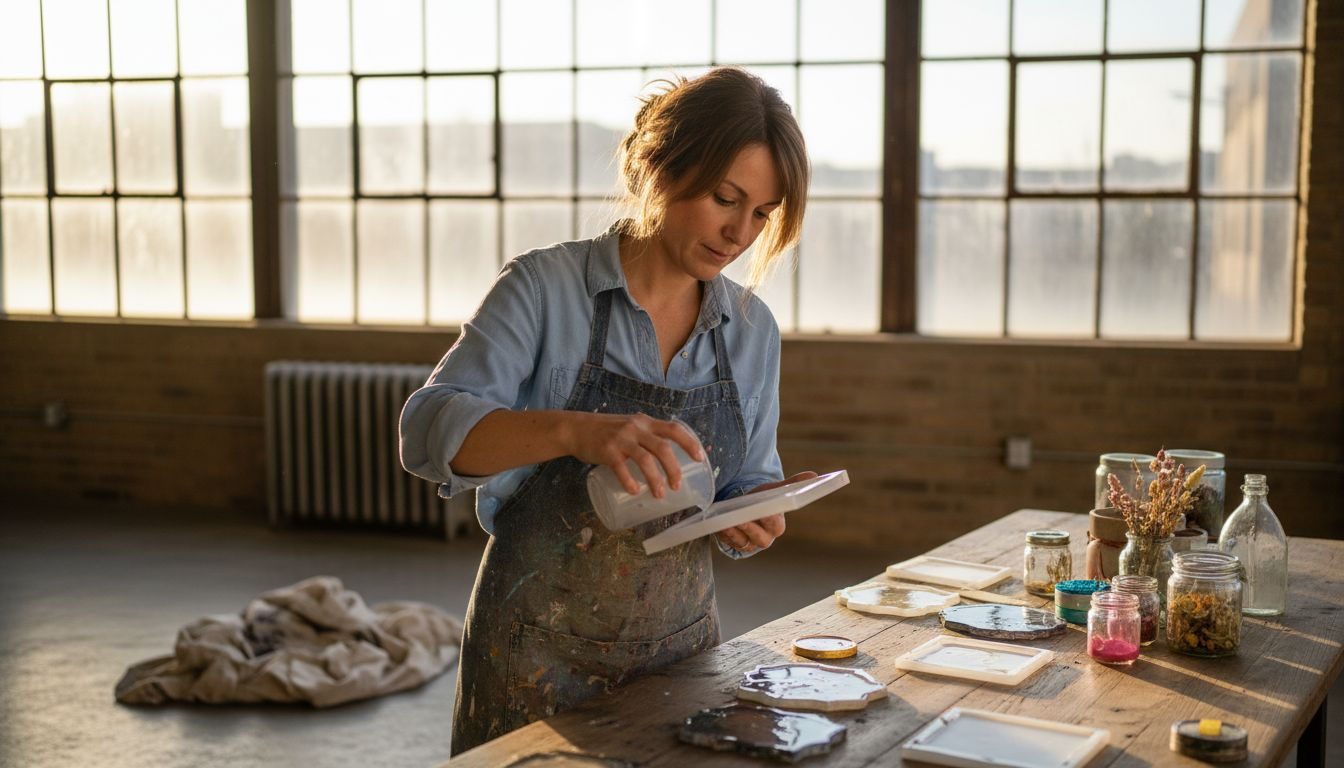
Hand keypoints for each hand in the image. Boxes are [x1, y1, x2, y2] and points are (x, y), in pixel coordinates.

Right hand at [567, 413, 703, 497]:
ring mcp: (621, 439)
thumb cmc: (608, 431)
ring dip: (655, 479)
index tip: (700, 458)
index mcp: (646, 422)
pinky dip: (630, 481)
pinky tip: (635, 491)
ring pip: (645, 460)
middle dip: (674, 469)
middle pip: (663, 448)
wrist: (577, 428)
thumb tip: (669, 458)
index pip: (674, 429)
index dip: (690, 443)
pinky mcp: (607, 451)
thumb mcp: (631, 426)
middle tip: (677, 486)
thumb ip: (648, 436)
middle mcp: (636, 428)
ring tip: (660, 495)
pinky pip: (621, 468)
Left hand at [714, 471, 816, 552]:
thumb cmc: (763, 499)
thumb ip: (793, 484)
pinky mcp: (736, 545)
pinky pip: (730, 543)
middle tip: (741, 519)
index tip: (765, 512)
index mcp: (777, 526)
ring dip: (735, 532)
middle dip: (750, 528)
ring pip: (743, 542)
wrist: (745, 508)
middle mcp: (765, 538)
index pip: (776, 525)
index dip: (770, 519)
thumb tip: (814, 475)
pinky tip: (719, 526)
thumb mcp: (775, 490)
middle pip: (760, 538)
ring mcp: (750, 543)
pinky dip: (725, 535)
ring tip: (726, 522)